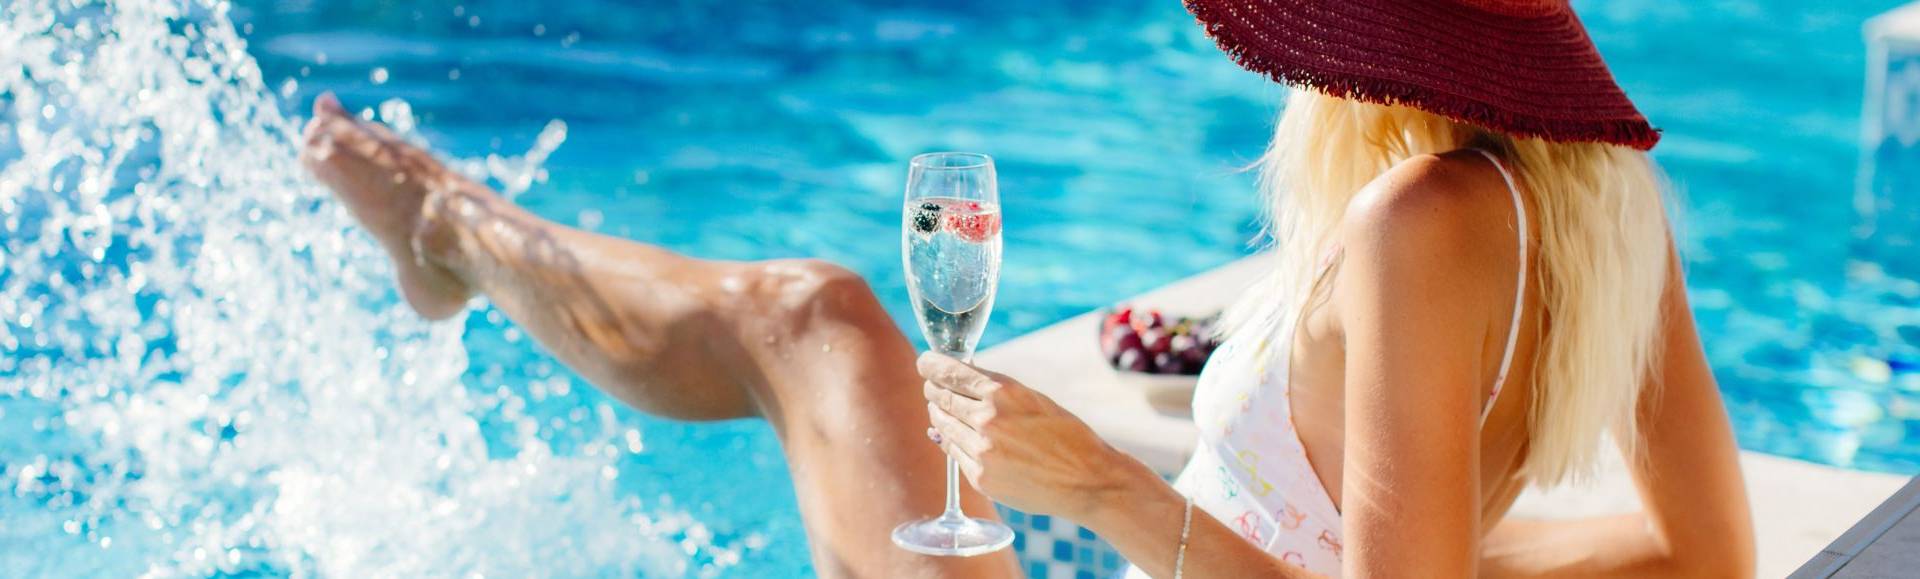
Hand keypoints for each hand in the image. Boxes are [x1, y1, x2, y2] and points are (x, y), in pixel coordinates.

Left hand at [918, 352, 1136, 519]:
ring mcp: (982, 451)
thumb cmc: (1066, 435)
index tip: (925, 362)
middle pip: (942, 397)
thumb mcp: (1034, 400)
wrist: (1087, 480)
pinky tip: (951, 435)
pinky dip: (950, 441)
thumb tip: (959, 382)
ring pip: (942, 425)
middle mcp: (988, 420)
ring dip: (939, 415)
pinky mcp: (980, 478)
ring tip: (939, 408)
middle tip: (932, 386)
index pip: (951, 372)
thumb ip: (996, 391)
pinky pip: (953, 452)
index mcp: (1004, 393)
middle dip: (935, 389)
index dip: (932, 365)